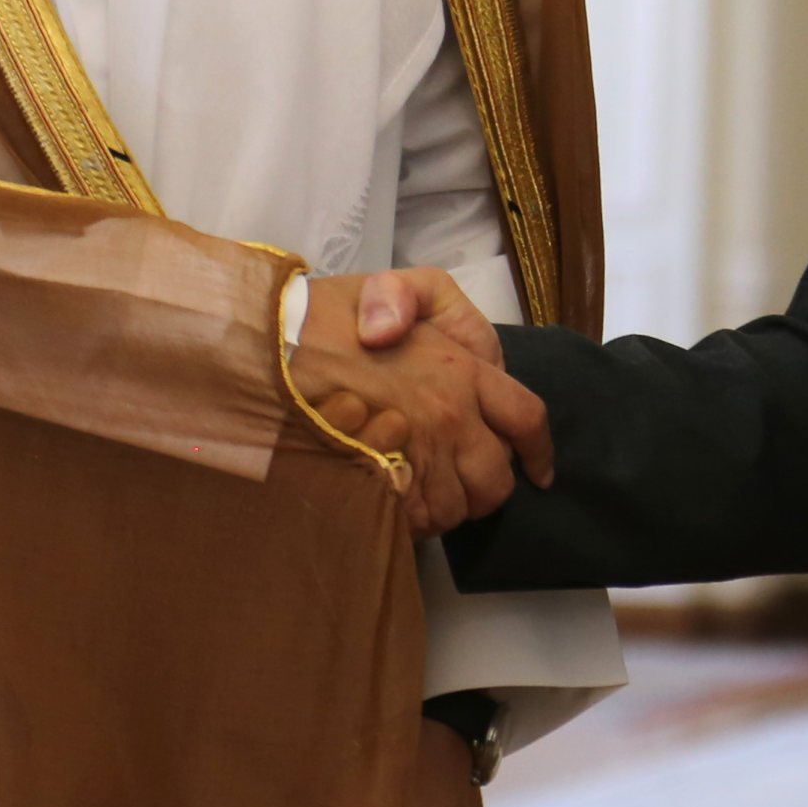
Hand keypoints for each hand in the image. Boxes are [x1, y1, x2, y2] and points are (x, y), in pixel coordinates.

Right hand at [294, 268, 551, 534]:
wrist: (267, 350)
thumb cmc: (324, 316)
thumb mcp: (389, 286)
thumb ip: (421, 300)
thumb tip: (404, 334)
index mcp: (464, 368)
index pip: (527, 419)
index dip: (538, 451)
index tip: (540, 473)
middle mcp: (450, 415)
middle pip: (495, 479)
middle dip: (482, 487)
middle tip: (458, 480)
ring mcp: (416, 452)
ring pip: (455, 508)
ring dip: (443, 507)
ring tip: (420, 490)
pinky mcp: (380, 481)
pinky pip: (412, 520)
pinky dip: (407, 520)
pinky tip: (391, 502)